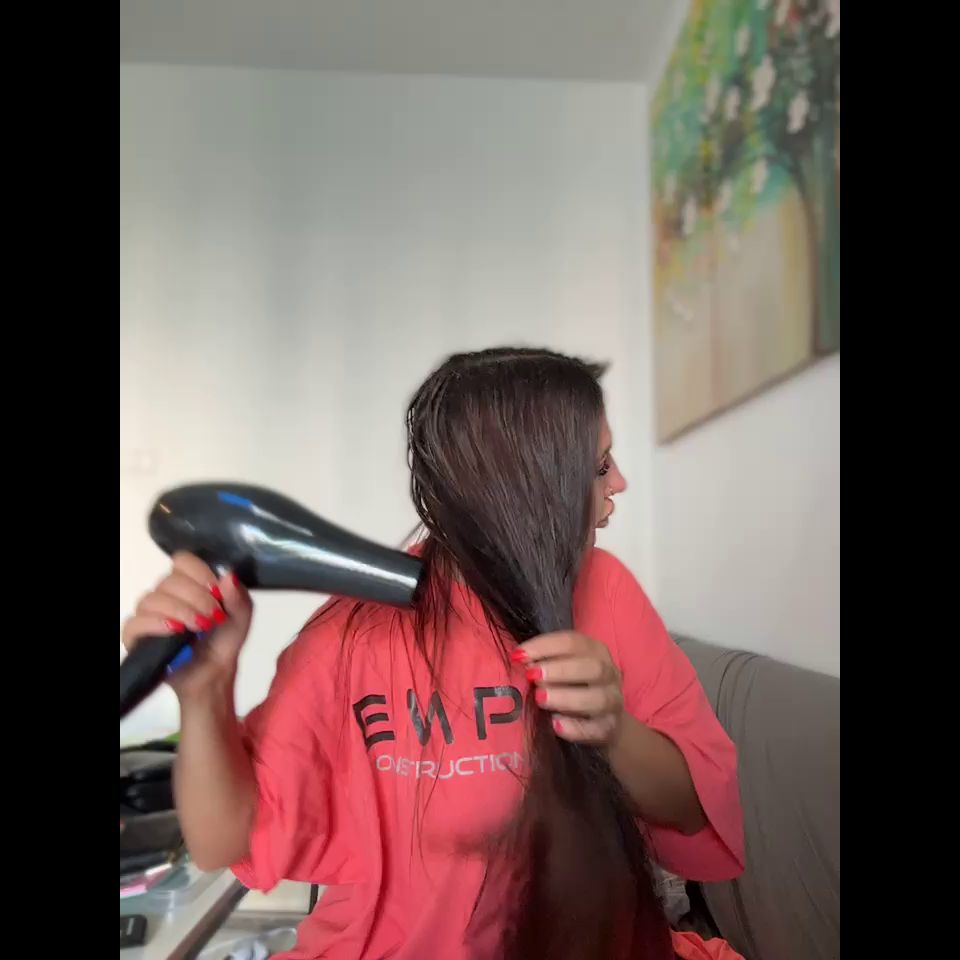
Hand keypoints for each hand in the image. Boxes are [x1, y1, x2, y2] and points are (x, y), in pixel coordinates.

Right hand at [121, 552, 252, 700]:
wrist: (214, 672)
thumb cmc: (224, 639)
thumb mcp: (241, 616)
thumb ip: (237, 596)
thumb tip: (227, 575)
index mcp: (189, 582)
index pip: (183, 560)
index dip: (200, 572)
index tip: (216, 591)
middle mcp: (166, 594)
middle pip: (170, 580)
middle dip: (196, 597)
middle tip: (213, 616)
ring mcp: (149, 614)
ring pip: (152, 599)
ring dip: (180, 611)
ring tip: (199, 627)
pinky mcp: (137, 636)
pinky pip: (135, 622)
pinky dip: (155, 624)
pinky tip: (174, 630)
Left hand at [517, 631, 623, 744]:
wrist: (605, 720)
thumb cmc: (576, 686)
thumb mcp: (564, 667)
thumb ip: (546, 661)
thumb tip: (520, 659)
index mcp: (596, 651)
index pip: (573, 642)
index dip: (544, 646)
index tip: (519, 655)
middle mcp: (610, 673)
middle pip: (593, 668)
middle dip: (560, 670)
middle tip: (532, 676)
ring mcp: (613, 702)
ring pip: (599, 698)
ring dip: (567, 697)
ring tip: (540, 698)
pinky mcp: (609, 728)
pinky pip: (596, 729)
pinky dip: (575, 727)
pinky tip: (555, 724)